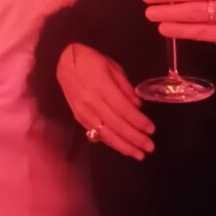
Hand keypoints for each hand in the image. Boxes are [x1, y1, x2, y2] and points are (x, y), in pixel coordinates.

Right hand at [56, 43, 154, 159]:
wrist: (63, 62)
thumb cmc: (91, 61)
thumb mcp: (113, 67)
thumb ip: (125, 87)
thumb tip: (138, 107)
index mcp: (102, 86)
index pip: (124, 109)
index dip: (138, 121)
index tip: (151, 130)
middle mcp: (92, 102)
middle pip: (116, 125)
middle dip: (134, 138)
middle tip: (149, 147)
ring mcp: (83, 111)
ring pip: (105, 133)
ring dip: (123, 146)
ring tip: (138, 154)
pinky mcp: (78, 117)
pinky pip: (95, 133)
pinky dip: (109, 142)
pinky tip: (121, 147)